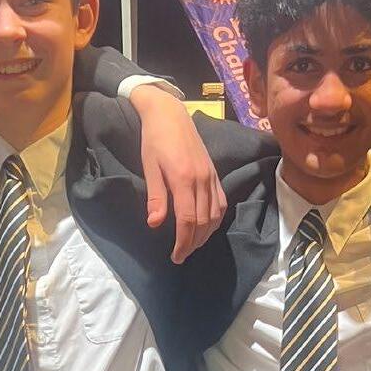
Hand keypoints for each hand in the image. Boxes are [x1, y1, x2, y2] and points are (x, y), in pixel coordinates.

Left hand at [129, 84, 225, 262]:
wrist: (170, 114)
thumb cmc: (154, 140)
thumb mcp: (149, 167)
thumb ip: (155, 196)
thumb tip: (154, 224)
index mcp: (183, 179)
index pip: (187, 220)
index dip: (182, 242)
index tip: (175, 256)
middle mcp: (202, 180)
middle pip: (203, 221)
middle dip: (193, 243)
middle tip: (181, 256)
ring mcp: (211, 177)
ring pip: (215, 215)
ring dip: (205, 234)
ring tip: (192, 245)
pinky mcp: (214, 173)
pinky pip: (220, 202)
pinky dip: (216, 219)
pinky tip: (207, 227)